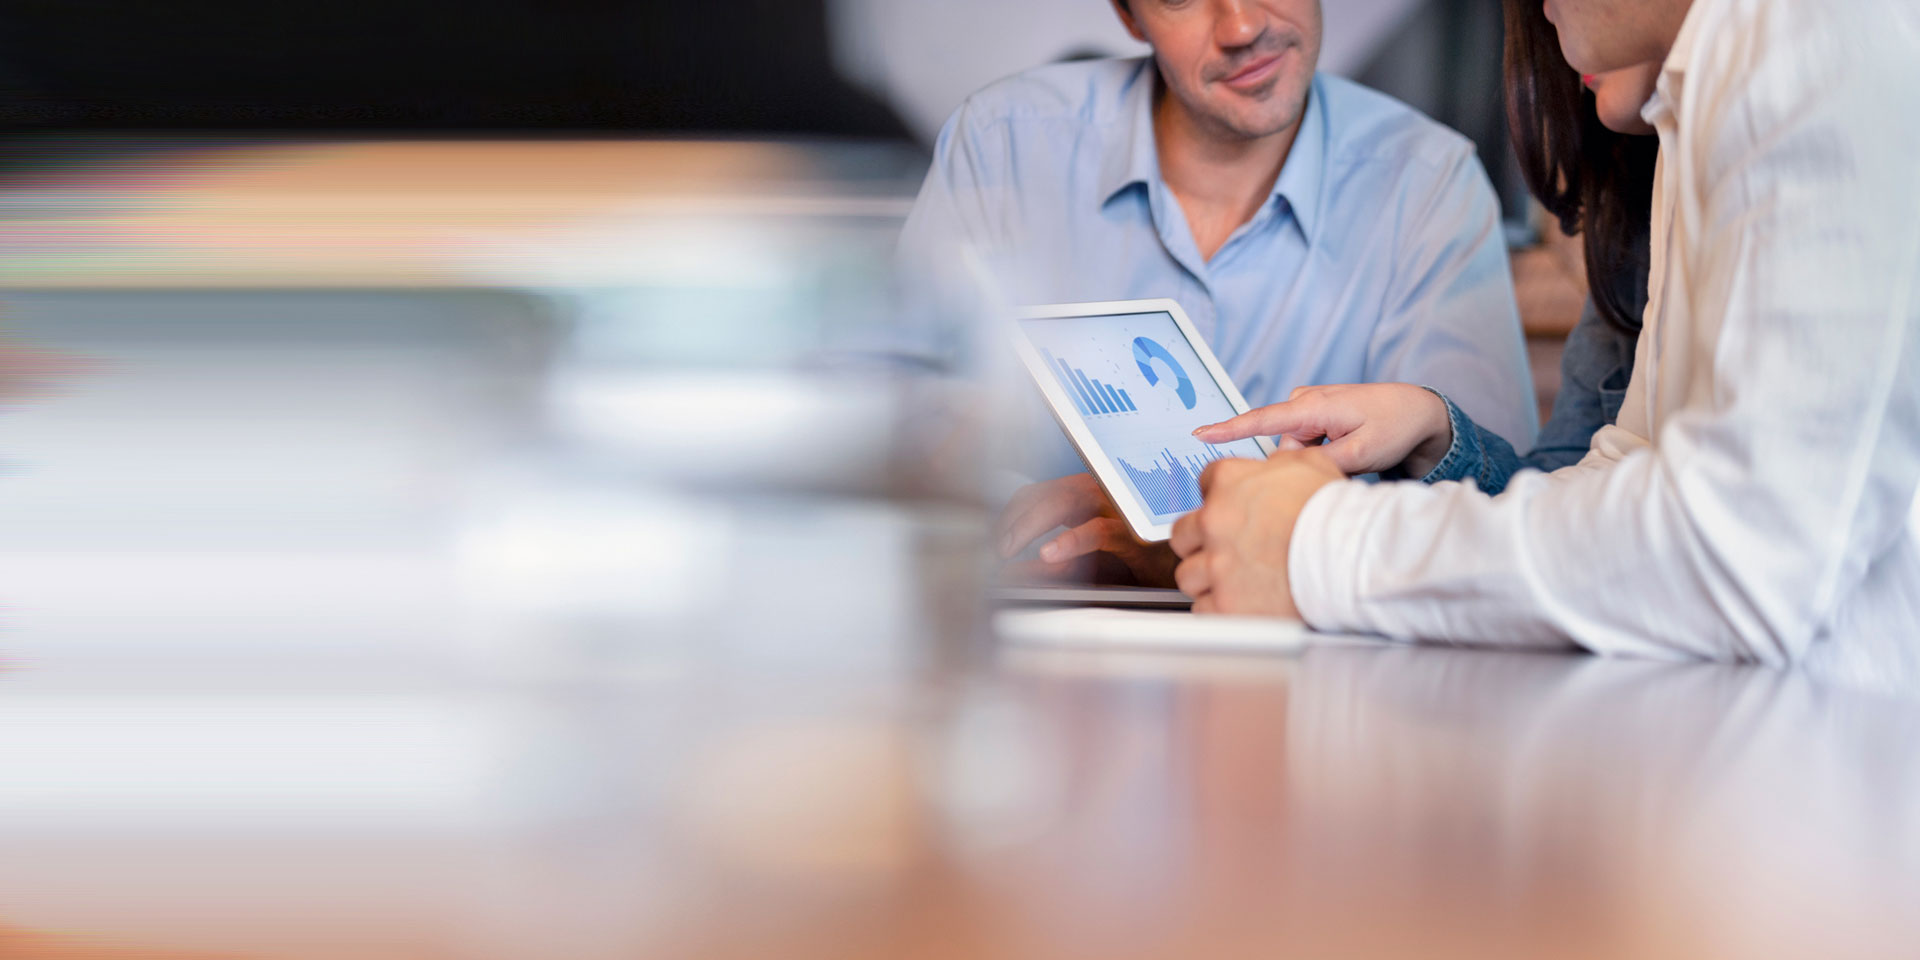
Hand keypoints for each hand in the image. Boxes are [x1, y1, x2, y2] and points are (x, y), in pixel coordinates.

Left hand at [997, 473, 1178, 586]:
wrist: (1184, 569)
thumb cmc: (1140, 564)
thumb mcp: (1087, 564)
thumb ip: (1054, 565)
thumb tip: (1015, 572)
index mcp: (1091, 495)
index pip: (1039, 492)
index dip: (1012, 512)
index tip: (995, 536)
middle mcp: (1103, 493)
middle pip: (1047, 493)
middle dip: (1014, 518)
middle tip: (997, 547)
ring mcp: (1118, 508)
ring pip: (1066, 501)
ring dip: (1031, 524)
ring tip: (1010, 548)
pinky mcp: (1134, 531)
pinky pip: (1097, 531)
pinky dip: (1069, 541)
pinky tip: (1049, 554)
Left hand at [1169, 450, 1343, 614]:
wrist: (1349, 558)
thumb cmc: (1335, 514)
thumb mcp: (1314, 465)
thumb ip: (1286, 460)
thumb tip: (1280, 457)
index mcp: (1230, 482)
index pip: (1206, 483)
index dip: (1221, 498)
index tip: (1230, 511)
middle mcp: (1214, 521)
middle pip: (1184, 532)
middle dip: (1200, 541)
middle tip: (1225, 549)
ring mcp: (1216, 564)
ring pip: (1188, 574)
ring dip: (1207, 578)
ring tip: (1235, 581)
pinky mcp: (1223, 603)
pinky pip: (1203, 608)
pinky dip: (1219, 608)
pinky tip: (1239, 603)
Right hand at [1192, 383, 1451, 477]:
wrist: (1417, 410)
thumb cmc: (1392, 426)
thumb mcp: (1362, 453)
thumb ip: (1321, 465)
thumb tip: (1290, 475)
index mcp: (1313, 407)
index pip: (1261, 420)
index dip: (1228, 429)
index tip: (1199, 434)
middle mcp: (1305, 402)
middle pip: (1282, 449)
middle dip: (1302, 466)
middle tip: (1344, 466)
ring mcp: (1309, 408)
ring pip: (1293, 450)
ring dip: (1314, 461)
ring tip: (1352, 457)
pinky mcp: (1315, 416)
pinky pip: (1303, 444)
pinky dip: (1319, 454)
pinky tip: (1347, 452)